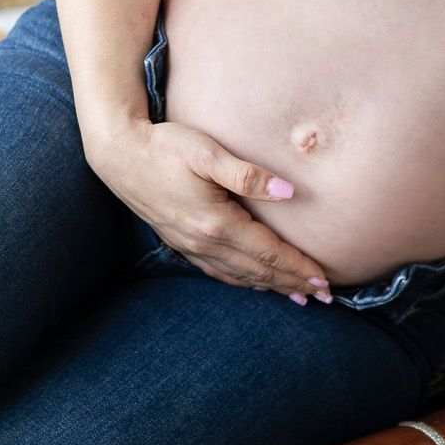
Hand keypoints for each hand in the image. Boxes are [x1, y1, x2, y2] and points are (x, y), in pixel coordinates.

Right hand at [84, 116, 334, 305]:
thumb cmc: (165, 147)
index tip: (324, 280)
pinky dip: (243, 282)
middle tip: (324, 297)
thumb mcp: (207, 153)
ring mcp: (190, 246)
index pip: (268, 252)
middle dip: (292, 284)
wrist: (119, 155)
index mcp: (216, 223)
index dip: (298, 267)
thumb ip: (248, 175)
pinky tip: (254, 283)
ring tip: (298, 297)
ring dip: (271, 287)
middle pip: (258, 271)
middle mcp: (204, 242)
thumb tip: (289, 194)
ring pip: (239, 276)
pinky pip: (219, 272)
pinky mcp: (181, 243)